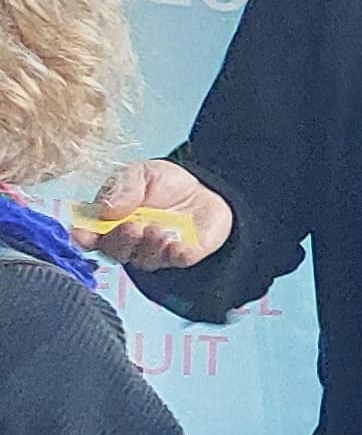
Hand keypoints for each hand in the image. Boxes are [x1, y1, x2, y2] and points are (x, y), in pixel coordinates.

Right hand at [72, 160, 231, 269]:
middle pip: (115, 251)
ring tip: (156, 229)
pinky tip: (176, 243)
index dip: (83, 238)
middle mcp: (130, 241)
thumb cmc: (166, 183)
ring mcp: (155, 251)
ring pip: (143, 259)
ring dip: (147, 246)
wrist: (205, 188)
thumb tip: (104, 208)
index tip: (82, 235)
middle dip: (119, 241)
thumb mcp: (140, 173)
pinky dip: (173, 254)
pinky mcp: (181, 256)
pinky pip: (175, 261)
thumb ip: (122, 187)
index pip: (90, 236)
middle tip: (131, 227)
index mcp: (110, 221)